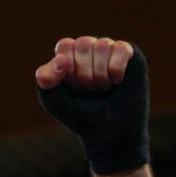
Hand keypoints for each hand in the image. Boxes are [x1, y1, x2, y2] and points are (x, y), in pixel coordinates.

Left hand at [35, 37, 149, 174]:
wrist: (108, 133)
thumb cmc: (79, 114)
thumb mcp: (54, 100)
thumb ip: (46, 78)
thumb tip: (61, 59)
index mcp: (68, 54)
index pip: (65, 46)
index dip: (69, 69)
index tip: (73, 87)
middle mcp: (89, 48)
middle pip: (83, 43)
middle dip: (84, 73)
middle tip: (89, 90)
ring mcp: (109, 49)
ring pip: (102, 45)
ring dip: (100, 74)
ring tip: (102, 88)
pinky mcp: (129, 54)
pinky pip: (120, 48)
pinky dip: (116, 69)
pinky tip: (116, 82)